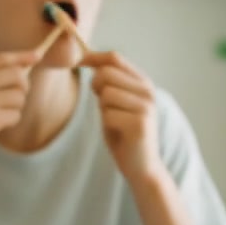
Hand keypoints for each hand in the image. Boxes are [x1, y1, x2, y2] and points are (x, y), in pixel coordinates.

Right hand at [0, 51, 37, 173]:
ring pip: (18, 96)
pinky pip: (16, 114)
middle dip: (23, 87)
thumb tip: (28, 62)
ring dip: (16, 108)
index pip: (1, 59)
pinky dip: (12, 121)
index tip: (38, 56)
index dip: (22, 56)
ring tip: (0, 115)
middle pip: (15, 75)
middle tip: (16, 100)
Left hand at [83, 50, 162, 184]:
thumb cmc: (124, 134)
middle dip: (96, 88)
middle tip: (104, 105)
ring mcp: (145, 106)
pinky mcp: (139, 123)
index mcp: (143, 82)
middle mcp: (148, 91)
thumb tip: (86, 58)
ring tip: (116, 121)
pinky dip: (107, 124)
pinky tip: (119, 133)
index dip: (92, 58)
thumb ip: (107, 84)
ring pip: (106, 93)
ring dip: (103, 109)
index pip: (114, 58)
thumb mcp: (115, 104)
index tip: (78, 62)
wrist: (142, 166)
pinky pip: (108, 114)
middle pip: (106, 73)